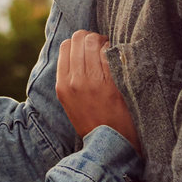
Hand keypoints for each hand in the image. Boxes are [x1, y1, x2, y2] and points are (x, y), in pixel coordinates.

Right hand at [57, 30, 140, 155]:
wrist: (109, 143)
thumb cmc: (93, 122)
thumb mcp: (71, 102)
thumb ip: (70, 79)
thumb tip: (77, 52)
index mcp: (62, 85)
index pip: (66, 46)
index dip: (78, 42)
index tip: (88, 48)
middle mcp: (75, 81)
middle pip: (80, 39)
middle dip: (92, 38)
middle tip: (102, 46)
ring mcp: (93, 82)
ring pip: (94, 42)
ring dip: (104, 42)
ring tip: (110, 50)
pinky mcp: (111, 84)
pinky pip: (110, 54)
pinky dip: (115, 50)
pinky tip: (119, 57)